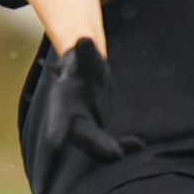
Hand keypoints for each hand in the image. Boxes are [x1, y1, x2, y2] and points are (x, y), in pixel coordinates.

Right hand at [41, 38, 139, 161]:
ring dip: (109, 150)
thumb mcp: (85, 58)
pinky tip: (139, 144)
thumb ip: (85, 54)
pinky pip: (110, 144)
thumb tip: (84, 39)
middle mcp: (70, 118)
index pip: (58, 116)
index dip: (57, 128)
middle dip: (95, 145)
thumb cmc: (84, 63)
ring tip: (123, 153)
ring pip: (96, 144)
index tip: (55, 141)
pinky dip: (124, 145)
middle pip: (82, 135)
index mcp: (62, 101)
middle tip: (115, 154)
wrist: (87, 76)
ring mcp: (84, 128)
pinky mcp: (97, 134)